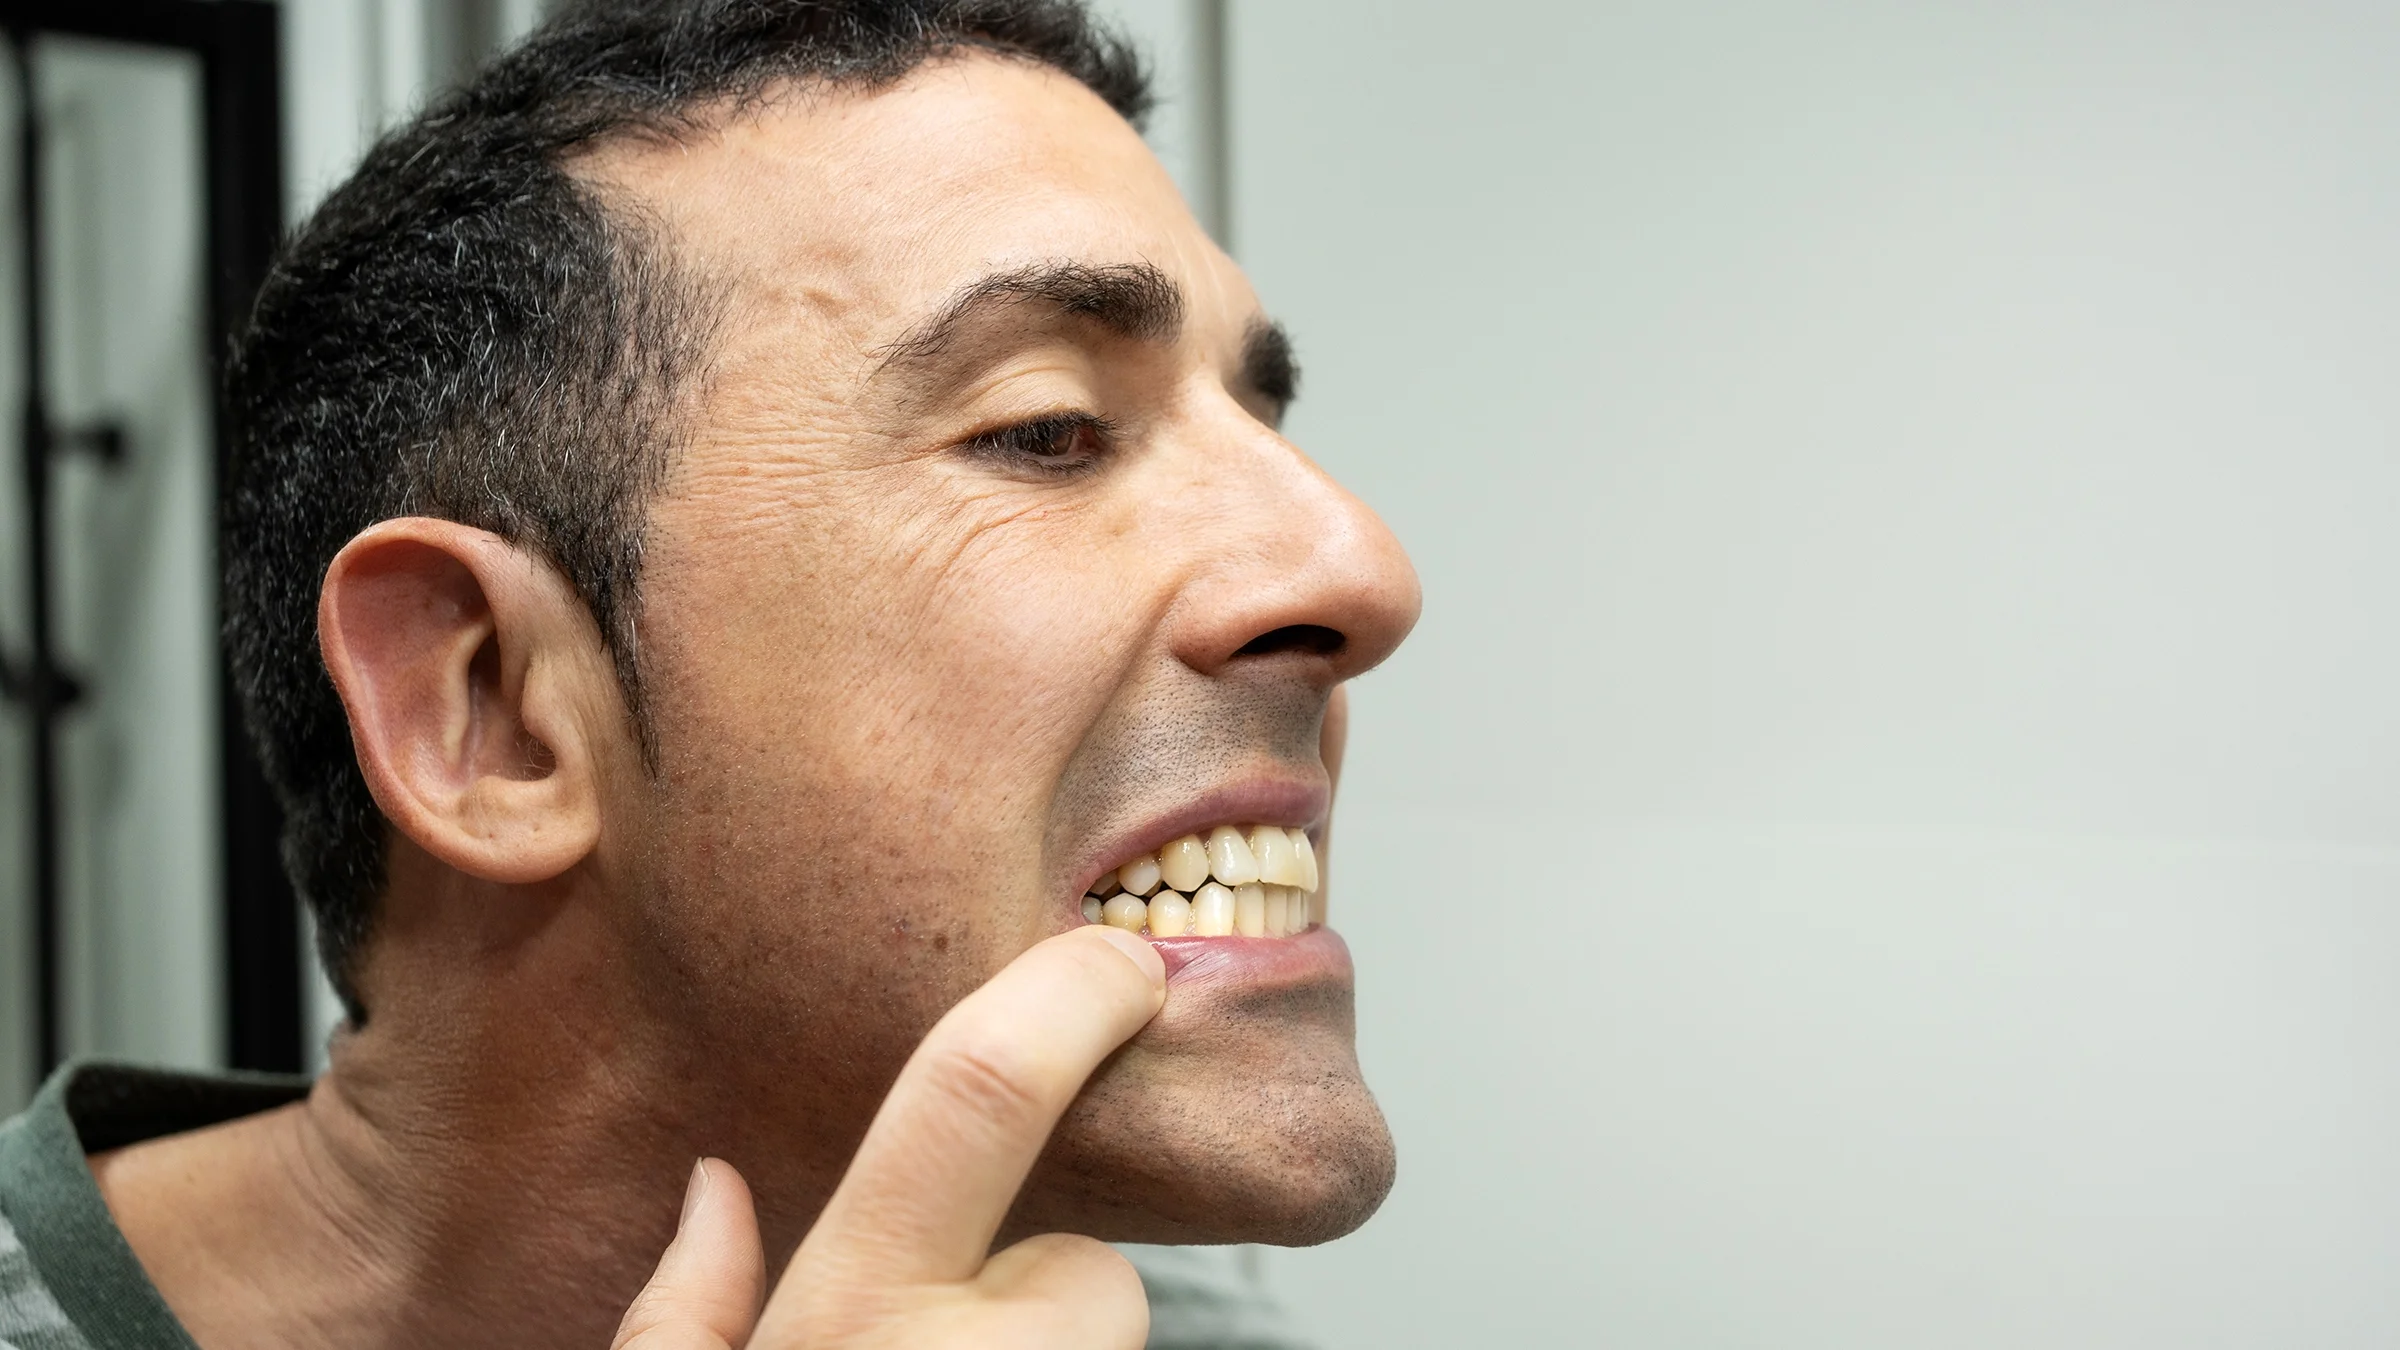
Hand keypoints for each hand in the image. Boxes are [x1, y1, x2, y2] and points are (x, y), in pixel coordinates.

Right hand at [611, 925, 1167, 1348]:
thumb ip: (682, 1320)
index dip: (1068, 1003)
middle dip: (1040, 1281)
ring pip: (1099, 1325)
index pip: (979, 1094)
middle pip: (1080, 1257)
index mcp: (852, 1316)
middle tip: (949, 1345)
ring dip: (1046, 1347)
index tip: (1121, 964)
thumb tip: (714, 1193)